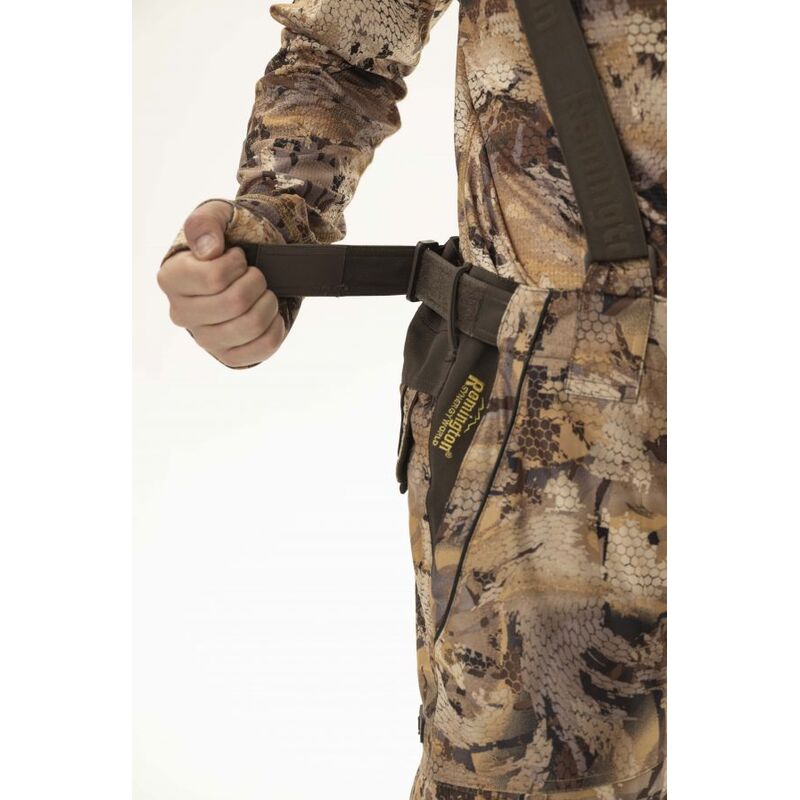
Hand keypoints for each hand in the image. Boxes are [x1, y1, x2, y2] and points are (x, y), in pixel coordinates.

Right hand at [157, 201, 285, 367]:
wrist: (247, 266)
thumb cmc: (228, 241)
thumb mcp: (217, 216)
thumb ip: (206, 222)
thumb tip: (208, 250)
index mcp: (172, 278)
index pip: (213, 278)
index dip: (237, 264)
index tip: (238, 258)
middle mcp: (181, 313)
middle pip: (234, 303)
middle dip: (257, 282)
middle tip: (257, 275)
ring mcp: (204, 339)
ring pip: (250, 326)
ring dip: (268, 304)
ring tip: (264, 293)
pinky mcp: (228, 355)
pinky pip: (263, 347)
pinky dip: (275, 327)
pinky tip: (270, 314)